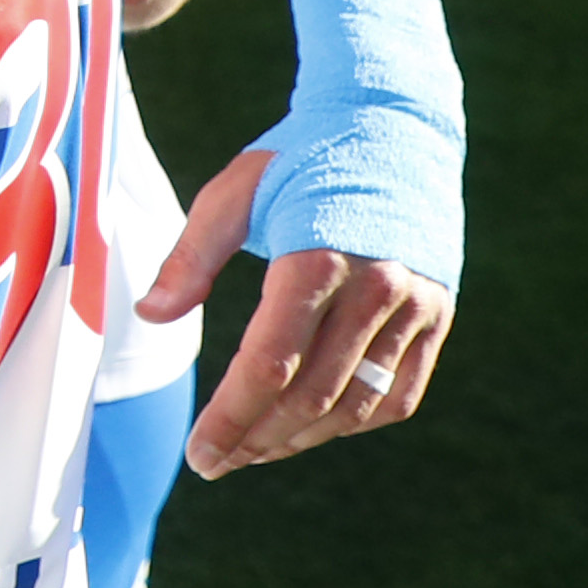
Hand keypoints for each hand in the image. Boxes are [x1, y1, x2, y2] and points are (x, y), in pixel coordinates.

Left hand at [149, 146, 452, 473]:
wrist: (396, 124)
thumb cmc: (301, 157)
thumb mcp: (234, 192)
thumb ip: (190, 258)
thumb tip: (149, 314)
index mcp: (317, 259)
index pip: (269, 365)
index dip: (230, 419)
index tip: (199, 455)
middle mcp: (376, 288)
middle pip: (311, 397)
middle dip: (256, 440)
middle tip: (215, 462)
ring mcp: (415, 306)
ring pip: (356, 406)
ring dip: (300, 440)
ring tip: (253, 452)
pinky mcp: (437, 315)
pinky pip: (398, 395)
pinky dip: (353, 421)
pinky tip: (311, 427)